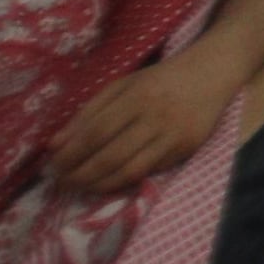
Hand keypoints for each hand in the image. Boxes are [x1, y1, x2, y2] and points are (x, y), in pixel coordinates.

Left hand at [47, 51, 234, 195]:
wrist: (211, 75)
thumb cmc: (159, 79)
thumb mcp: (122, 86)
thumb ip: (88, 112)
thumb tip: (54, 145)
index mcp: (136, 96)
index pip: (96, 131)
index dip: (72, 153)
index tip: (52, 165)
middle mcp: (155, 117)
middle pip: (111, 155)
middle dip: (81, 174)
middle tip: (61, 184)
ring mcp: (173, 136)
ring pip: (130, 170)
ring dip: (100, 184)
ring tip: (80, 188)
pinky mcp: (186, 149)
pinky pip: (150, 171)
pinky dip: (124, 181)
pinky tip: (107, 183)